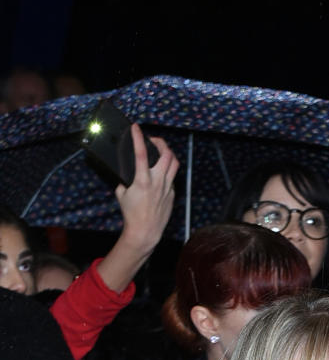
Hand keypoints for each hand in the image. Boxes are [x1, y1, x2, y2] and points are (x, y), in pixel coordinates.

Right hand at [98, 124, 178, 292]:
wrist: (145, 231)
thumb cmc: (131, 214)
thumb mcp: (122, 193)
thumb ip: (125, 180)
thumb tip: (126, 172)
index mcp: (142, 180)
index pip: (141, 153)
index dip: (138, 137)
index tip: (136, 127)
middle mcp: (158, 182)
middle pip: (167, 154)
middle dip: (161, 142)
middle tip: (154, 140)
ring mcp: (167, 188)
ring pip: (174, 164)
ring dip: (169, 154)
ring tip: (162, 152)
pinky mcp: (172, 195)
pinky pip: (172, 178)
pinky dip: (167, 172)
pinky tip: (160, 175)